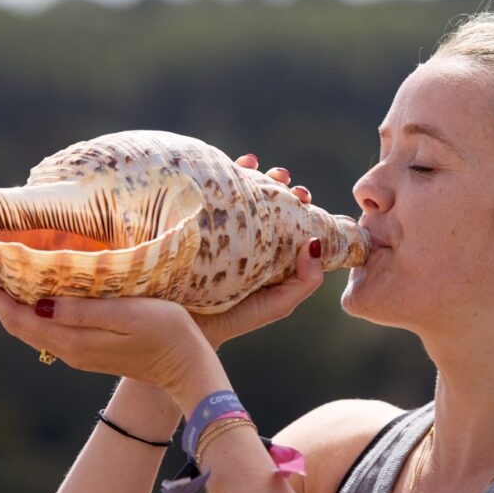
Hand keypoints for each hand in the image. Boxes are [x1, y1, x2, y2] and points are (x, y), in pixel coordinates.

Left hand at [0, 265, 208, 390]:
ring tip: (7, 276)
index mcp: (73, 340)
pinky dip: (34, 312)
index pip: (18, 319)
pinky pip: (49, 332)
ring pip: (31, 330)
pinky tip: (41, 295)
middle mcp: (69, 350)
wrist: (186, 366)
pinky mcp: (90, 352)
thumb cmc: (166, 332)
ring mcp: (79, 354)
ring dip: (14, 305)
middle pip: (18, 326)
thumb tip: (38, 305)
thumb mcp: (128, 314)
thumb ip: (84, 311)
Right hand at [188, 154, 323, 348]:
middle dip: (274, 183)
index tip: (302, 194)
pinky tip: (230, 164)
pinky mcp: (185, 222)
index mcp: (260, 249)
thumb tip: (316, 243)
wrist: (177, 328)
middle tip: (284, 179)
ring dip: (248, 173)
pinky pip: (200, 192)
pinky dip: (215, 173)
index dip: (294, 201)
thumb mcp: (276, 303)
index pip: (281, 217)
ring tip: (256, 165)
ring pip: (232, 191)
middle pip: (260, 199)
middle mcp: (237, 235)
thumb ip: (303, 282)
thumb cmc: (229, 319)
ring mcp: (210, 227)